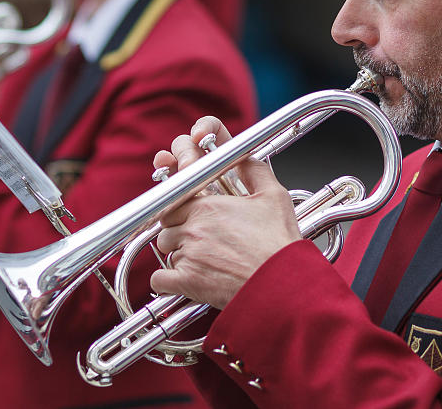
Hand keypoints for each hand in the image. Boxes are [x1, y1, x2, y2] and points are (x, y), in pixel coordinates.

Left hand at [150, 117, 301, 308]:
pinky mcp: (187, 282)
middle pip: (167, 225)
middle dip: (179, 230)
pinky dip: (166, 281)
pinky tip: (183, 279)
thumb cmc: (279, 243)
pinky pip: (159, 280)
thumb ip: (254, 170)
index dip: (179, 206)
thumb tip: (244, 157)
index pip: (174, 198)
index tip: (183, 211)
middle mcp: (193, 228)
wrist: (282, 283)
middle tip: (199, 238)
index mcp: (208, 206)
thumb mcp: (274, 196)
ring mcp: (188, 255)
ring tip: (203, 259)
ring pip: (167, 251)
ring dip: (179, 254)